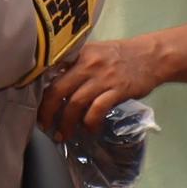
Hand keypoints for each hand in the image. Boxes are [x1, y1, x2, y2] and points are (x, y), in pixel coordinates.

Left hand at [39, 35, 170, 137]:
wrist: (152, 56)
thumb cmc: (121, 55)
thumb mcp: (95, 52)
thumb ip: (75, 65)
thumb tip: (53, 83)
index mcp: (79, 54)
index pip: (51, 72)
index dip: (40, 91)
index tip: (34, 107)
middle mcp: (88, 64)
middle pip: (58, 90)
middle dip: (48, 111)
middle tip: (44, 126)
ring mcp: (103, 77)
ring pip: (76, 103)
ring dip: (67, 122)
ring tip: (63, 134)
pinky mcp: (118, 90)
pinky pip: (97, 109)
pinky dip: (90, 123)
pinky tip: (89, 130)